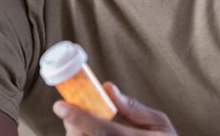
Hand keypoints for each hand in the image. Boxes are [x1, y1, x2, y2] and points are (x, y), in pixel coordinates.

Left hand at [53, 82, 177, 135]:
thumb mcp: (159, 123)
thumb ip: (133, 108)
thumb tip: (108, 88)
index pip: (102, 130)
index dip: (79, 117)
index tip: (60, 105)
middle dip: (74, 124)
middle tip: (71, 109)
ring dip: (76, 132)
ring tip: (81, 123)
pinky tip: (87, 132)